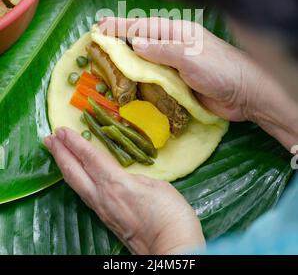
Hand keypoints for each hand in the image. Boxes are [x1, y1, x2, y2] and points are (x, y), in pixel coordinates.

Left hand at [44, 127, 204, 254]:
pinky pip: (85, 195)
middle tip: (49, 138)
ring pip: (76, 185)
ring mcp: (102, 210)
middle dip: (60, 153)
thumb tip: (124, 179)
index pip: (89, 157)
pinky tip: (76, 177)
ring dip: (64, 166)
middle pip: (74, 171)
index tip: (61, 130)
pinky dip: (75, 180)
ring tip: (56, 153)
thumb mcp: (156, 185)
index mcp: (115, 183)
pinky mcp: (106, 219)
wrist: (172, 248)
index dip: (74, 142)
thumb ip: (135, 178)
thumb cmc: (170, 214)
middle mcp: (102, 196)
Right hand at [99, 17, 297, 150]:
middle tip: (96, 40)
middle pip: (141, 41)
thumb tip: (136, 44)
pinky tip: (128, 81)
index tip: (100, 26)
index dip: (120, 27)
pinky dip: (139, 79)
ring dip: (126, 60)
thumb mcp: (190, 56)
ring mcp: (175, 65)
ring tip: (105, 61)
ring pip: (145, 60)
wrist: (245, 94)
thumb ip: (163, 49)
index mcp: (177, 33)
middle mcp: (173, 46)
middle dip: (119, 40)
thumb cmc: (220, 69)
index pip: (143, 27)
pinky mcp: (178, 83)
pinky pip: (153, 78)